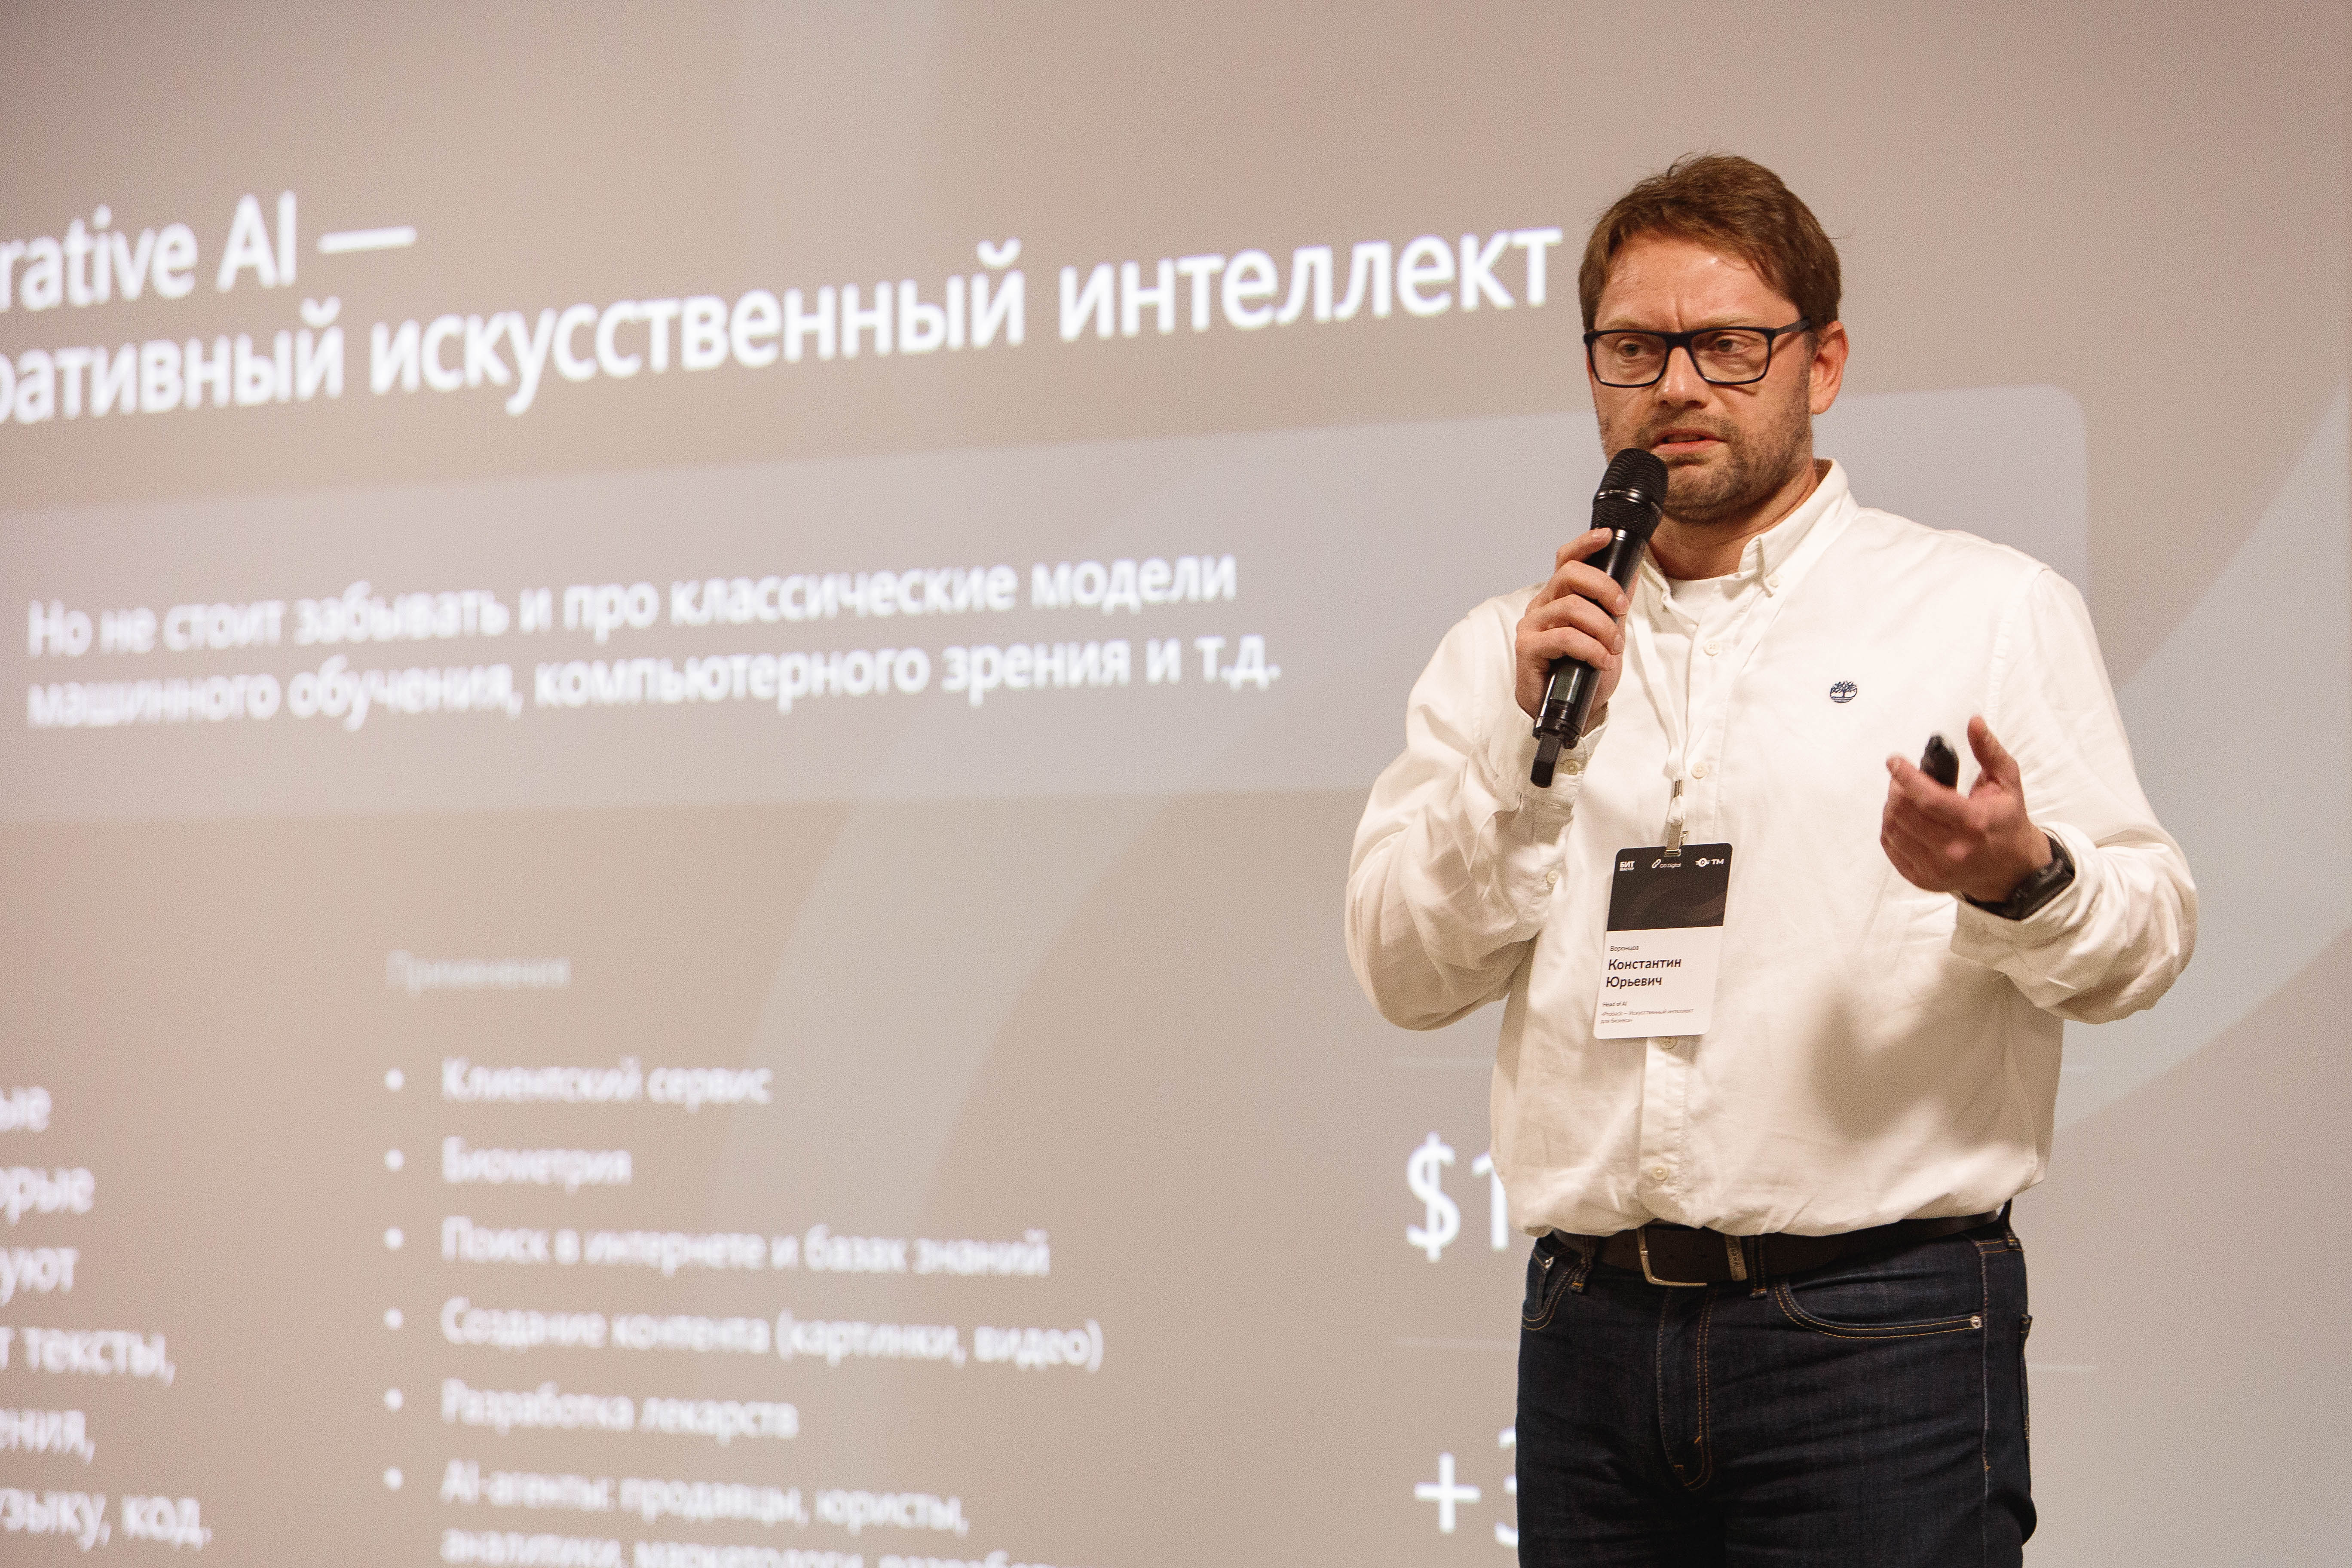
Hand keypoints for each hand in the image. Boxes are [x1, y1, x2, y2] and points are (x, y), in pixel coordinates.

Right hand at [1514, 529, 1631, 722]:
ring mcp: (1531, 626)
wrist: (1572, 710)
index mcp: (1557, 597)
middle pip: (1570, 575)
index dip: (1585, 543)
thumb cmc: (1583, 672)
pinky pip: (1565, 637)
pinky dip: (1591, 648)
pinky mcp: (1527, 648)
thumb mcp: (1607, 632)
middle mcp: (1541, 606)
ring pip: (1572, 607)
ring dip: (1603, 627)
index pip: (1566, 560)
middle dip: (1605, 589)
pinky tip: (1602, 661)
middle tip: (1622, 610)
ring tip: (1613, 648)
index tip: (1607, 536)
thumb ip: (1613, 603)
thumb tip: (1631, 571)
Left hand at [1880, 716, 2052, 902]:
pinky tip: (1902, 818)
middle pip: (1904, 813)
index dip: (1906, 777)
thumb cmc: (2007, 821)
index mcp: (1975, 823)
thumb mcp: (2007, 782)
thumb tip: (1973, 722)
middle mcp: (1954, 850)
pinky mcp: (1923, 879)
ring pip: (1893, 829)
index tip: (1894, 761)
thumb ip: (1989, 751)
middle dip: (1897, 788)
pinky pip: (1891, 847)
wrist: (2011, 870)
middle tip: (1901, 778)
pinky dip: (1890, 828)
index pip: (1929, 799)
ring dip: (1891, 807)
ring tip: (1904, 796)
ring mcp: (1936, 868)